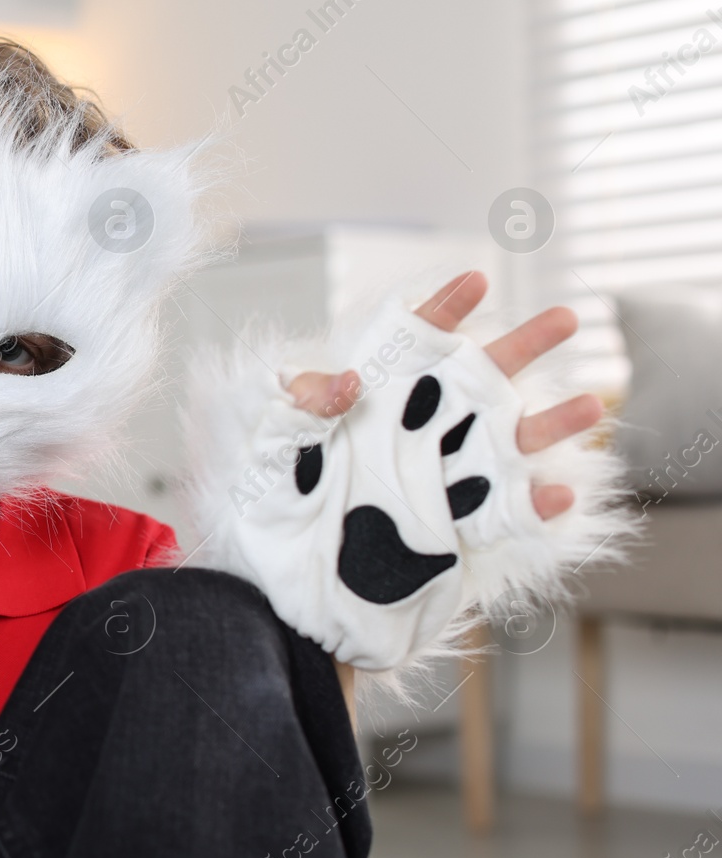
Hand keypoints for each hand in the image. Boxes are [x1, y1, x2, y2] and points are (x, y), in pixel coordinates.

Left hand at [285, 271, 600, 520]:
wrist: (275, 575)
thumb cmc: (267, 497)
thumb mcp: (267, 440)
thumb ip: (301, 404)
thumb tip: (350, 383)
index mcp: (373, 397)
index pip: (413, 340)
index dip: (445, 310)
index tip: (475, 281)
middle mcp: (418, 429)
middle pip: (479, 379)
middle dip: (522, 348)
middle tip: (566, 318)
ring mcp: (442, 477)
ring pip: (508, 443)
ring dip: (550, 425)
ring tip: (590, 406)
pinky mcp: (454, 530)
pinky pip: (505, 516)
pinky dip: (535, 507)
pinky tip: (559, 492)